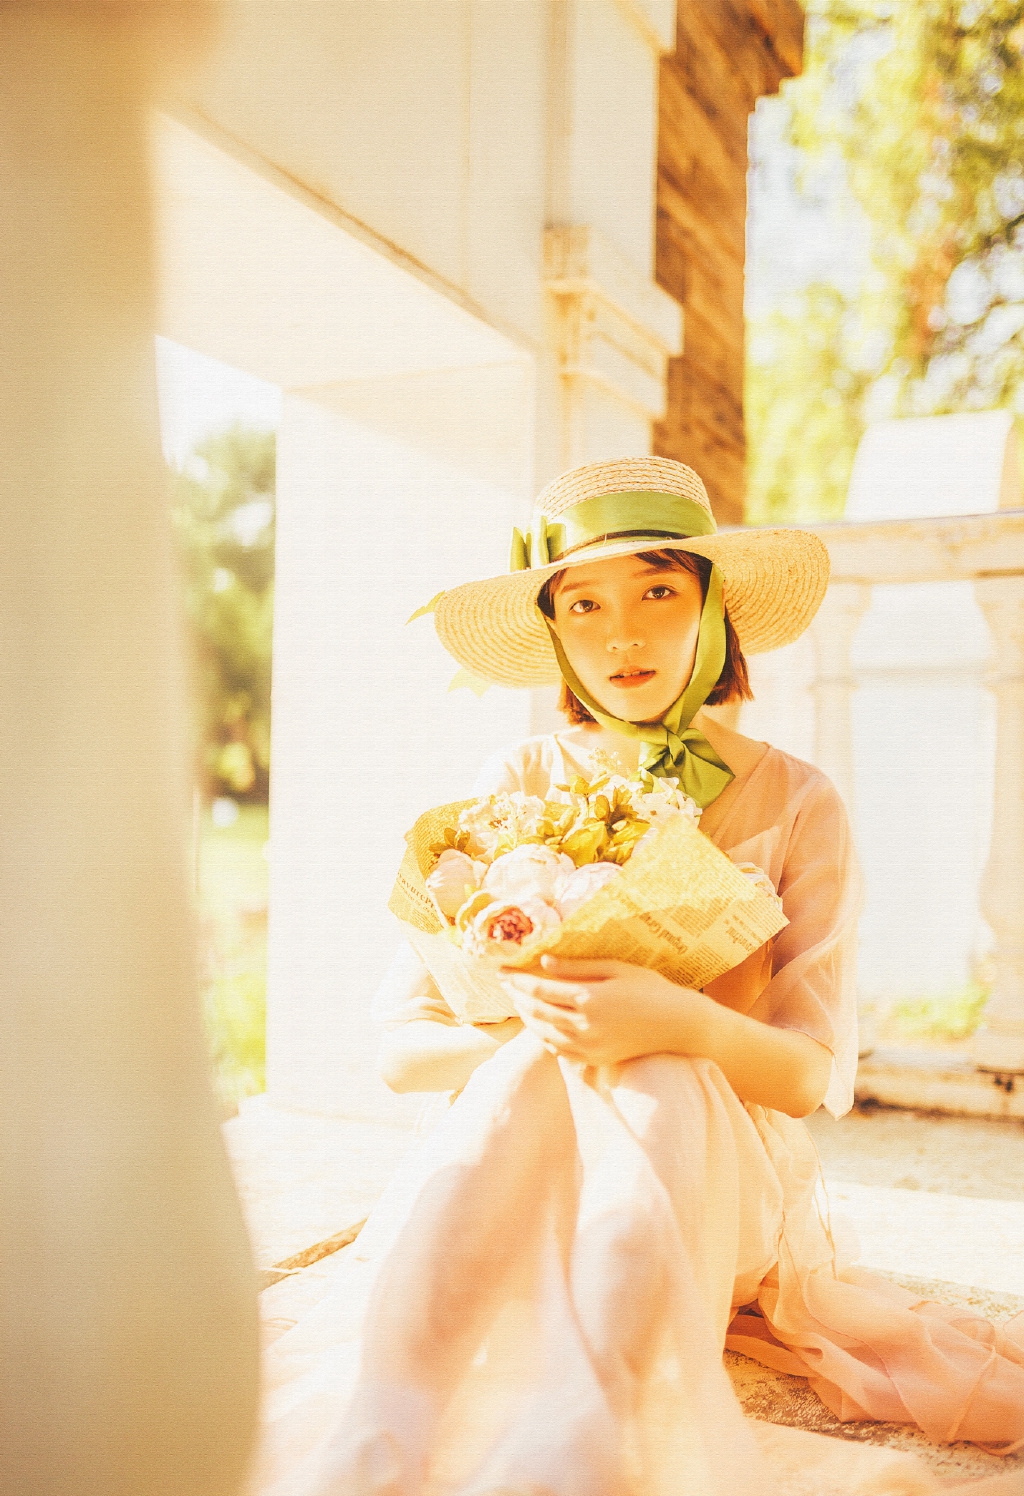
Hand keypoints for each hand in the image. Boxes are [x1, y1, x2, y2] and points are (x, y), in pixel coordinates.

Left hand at [499, 955, 710, 1066]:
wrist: (680, 1026)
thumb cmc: (652, 990)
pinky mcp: (597, 1059)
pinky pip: (560, 1050)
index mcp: (590, 998)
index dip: (517, 979)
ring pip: (544, 1033)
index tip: (502, 970)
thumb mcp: (617, 969)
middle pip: (537, 1011)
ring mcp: (590, 1046)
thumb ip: (578, 967)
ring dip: (527, 1017)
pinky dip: (544, 1037)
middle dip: (517, 996)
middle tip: (505, 983)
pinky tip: (541, 1026)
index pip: (540, 988)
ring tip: (518, 1002)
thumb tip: (544, 961)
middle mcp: (586, 1025)